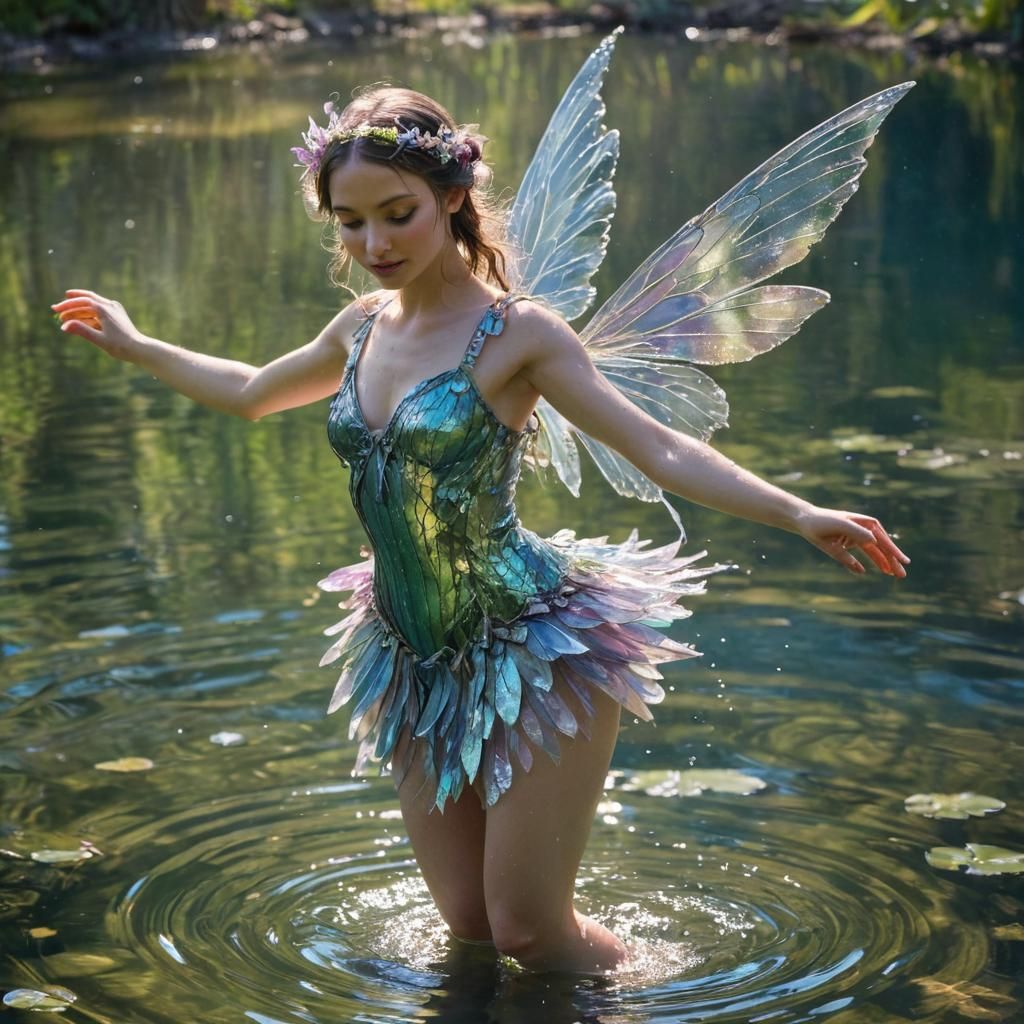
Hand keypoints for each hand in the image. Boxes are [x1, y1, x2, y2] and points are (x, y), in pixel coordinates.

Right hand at [51, 289, 144, 361]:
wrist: (140, 349)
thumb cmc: (121, 346)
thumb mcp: (99, 340)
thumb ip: (82, 331)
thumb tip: (64, 326)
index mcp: (105, 309)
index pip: (82, 301)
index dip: (67, 305)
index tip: (55, 309)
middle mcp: (110, 306)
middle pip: (86, 299)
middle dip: (70, 303)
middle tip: (56, 308)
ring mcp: (114, 309)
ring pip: (92, 306)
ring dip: (78, 311)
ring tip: (64, 318)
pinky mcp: (116, 315)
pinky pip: (98, 312)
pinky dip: (87, 315)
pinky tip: (79, 321)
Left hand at [794, 506, 909, 576]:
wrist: (804, 521)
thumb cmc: (822, 520)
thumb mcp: (840, 524)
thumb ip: (856, 532)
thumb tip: (874, 542)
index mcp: (865, 523)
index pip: (882, 539)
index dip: (893, 550)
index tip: (903, 560)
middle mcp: (863, 531)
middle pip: (881, 548)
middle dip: (892, 560)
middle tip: (902, 574)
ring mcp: (854, 539)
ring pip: (872, 553)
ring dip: (882, 563)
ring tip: (893, 574)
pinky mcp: (845, 547)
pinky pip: (855, 558)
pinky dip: (860, 565)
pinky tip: (868, 571)